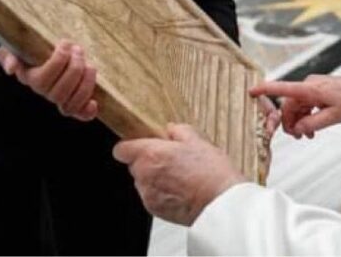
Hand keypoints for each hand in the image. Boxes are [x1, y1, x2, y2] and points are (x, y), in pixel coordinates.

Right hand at [0, 40, 97, 120]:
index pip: (42, 80)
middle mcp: (45, 92)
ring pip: (71, 102)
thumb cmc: (30, 49)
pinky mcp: (74, 102)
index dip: (58, 62)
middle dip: (74, 69)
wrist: (43, 52)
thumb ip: (8, 57)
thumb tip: (11, 69)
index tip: (65, 44)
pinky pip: (79, 114)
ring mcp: (59, 99)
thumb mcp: (14, 48)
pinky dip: (87, 112)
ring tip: (89, 65)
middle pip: (59, 92)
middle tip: (78, 50)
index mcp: (30, 79)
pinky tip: (93, 103)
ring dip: (85, 83)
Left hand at [113, 124, 244, 225]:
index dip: (131, 145)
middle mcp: (145, 175)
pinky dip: (162, 193)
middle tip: (171, 160)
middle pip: (135, 165)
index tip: (141, 144)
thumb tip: (172, 130)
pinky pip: (151, 196)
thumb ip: (178, 131)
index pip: (121, 149)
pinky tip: (181, 189)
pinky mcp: (154, 210)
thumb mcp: (198, 141)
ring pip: (144, 181)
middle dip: (149, 162)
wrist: (219, 202)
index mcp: (151, 154)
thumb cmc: (210, 173)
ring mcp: (148, 194)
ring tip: (180, 176)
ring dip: (155, 178)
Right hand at [249, 70, 340, 138]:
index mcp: (311, 89)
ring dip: (299, 121)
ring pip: (298, 107)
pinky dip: (307, 117)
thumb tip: (297, 129)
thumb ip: (313, 124)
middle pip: (289, 105)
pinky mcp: (320, 91)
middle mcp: (310, 85)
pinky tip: (312, 129)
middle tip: (297, 138)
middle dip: (290, 122)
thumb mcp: (334, 117)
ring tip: (307, 136)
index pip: (283, 88)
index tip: (251, 91)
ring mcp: (315, 88)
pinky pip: (307, 105)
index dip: (265, 90)